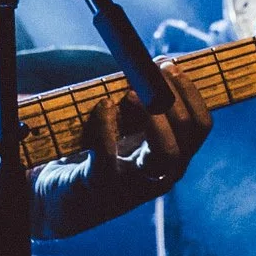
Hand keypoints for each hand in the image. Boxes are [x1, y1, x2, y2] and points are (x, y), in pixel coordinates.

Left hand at [35, 67, 212, 237]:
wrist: (56, 193)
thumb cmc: (93, 151)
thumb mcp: (121, 125)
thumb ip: (140, 100)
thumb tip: (155, 63)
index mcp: (169, 156)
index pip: (200, 126)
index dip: (192, 93)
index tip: (170, 65)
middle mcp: (158, 174)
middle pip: (188, 139)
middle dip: (174, 101)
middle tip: (153, 73)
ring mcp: (132, 184)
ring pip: (166, 155)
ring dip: (154, 118)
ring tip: (131, 93)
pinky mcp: (98, 185)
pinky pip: (108, 158)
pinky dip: (107, 127)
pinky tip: (103, 105)